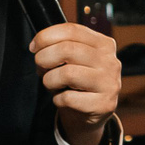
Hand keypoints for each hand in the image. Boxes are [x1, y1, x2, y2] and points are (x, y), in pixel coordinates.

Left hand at [31, 23, 121, 144]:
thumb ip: (62, 46)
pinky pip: (68, 98)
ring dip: (49, 80)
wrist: (91, 114)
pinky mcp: (104, 104)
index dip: (46, 37)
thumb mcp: (74, 59)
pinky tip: (63, 99)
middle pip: (67, 49)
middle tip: (41, 67)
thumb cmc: (78, 83)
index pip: (72, 30)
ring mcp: (109, 84)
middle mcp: (110, 62)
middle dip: (44, 58)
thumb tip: (37, 45)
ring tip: (52, 84)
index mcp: (104, 44)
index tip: (34, 47)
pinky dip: (57, 100)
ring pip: (67, 74)